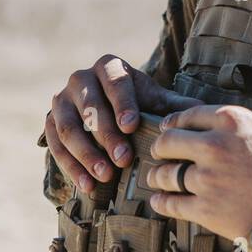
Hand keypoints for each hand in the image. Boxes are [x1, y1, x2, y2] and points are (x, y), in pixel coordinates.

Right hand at [43, 55, 195, 193]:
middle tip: (123, 160)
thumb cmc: (138, 103)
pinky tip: (87, 184)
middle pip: (90, 107)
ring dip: (86, 154)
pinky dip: (71, 167)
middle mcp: (81, 78)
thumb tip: (201, 113)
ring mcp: (61, 99)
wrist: (106, 106)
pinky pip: (55, 145)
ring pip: (68, 127)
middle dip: (107, 135)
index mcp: (109, 66)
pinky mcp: (50, 121)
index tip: (132, 126)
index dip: (123, 104)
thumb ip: (175, 106)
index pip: (115, 83)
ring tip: (105, 176)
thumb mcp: (156, 100)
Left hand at [146, 104, 251, 241]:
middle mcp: (214, 146)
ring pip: (165, 174)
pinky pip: (171, 204)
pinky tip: (159, 201)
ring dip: (157, 176)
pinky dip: (161, 202)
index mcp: (233, 120)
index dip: (173, 122)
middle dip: (161, 148)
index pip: (188, 115)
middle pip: (168, 142)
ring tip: (157, 178)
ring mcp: (208, 179)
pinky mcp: (206, 210)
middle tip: (160, 153)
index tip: (168, 128)